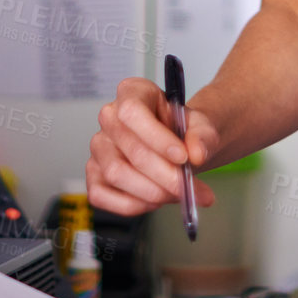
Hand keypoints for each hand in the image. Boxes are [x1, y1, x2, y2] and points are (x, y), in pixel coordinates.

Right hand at [87, 77, 219, 216]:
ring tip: (178, 194)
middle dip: (165, 175)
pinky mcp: (94, 175)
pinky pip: (101, 195)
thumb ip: (203, 135)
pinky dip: (132, 205)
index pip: (132, 112)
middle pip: (130, 150)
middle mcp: (109, 117)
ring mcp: (99, 147)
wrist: (181, 146)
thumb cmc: (184, 130)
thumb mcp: (202, 125)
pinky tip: (156, 201)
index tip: (183, 157)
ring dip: (152, 192)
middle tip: (190, 188)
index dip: (157, 138)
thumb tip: (197, 153)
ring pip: (116, 174)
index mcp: (133, 92)